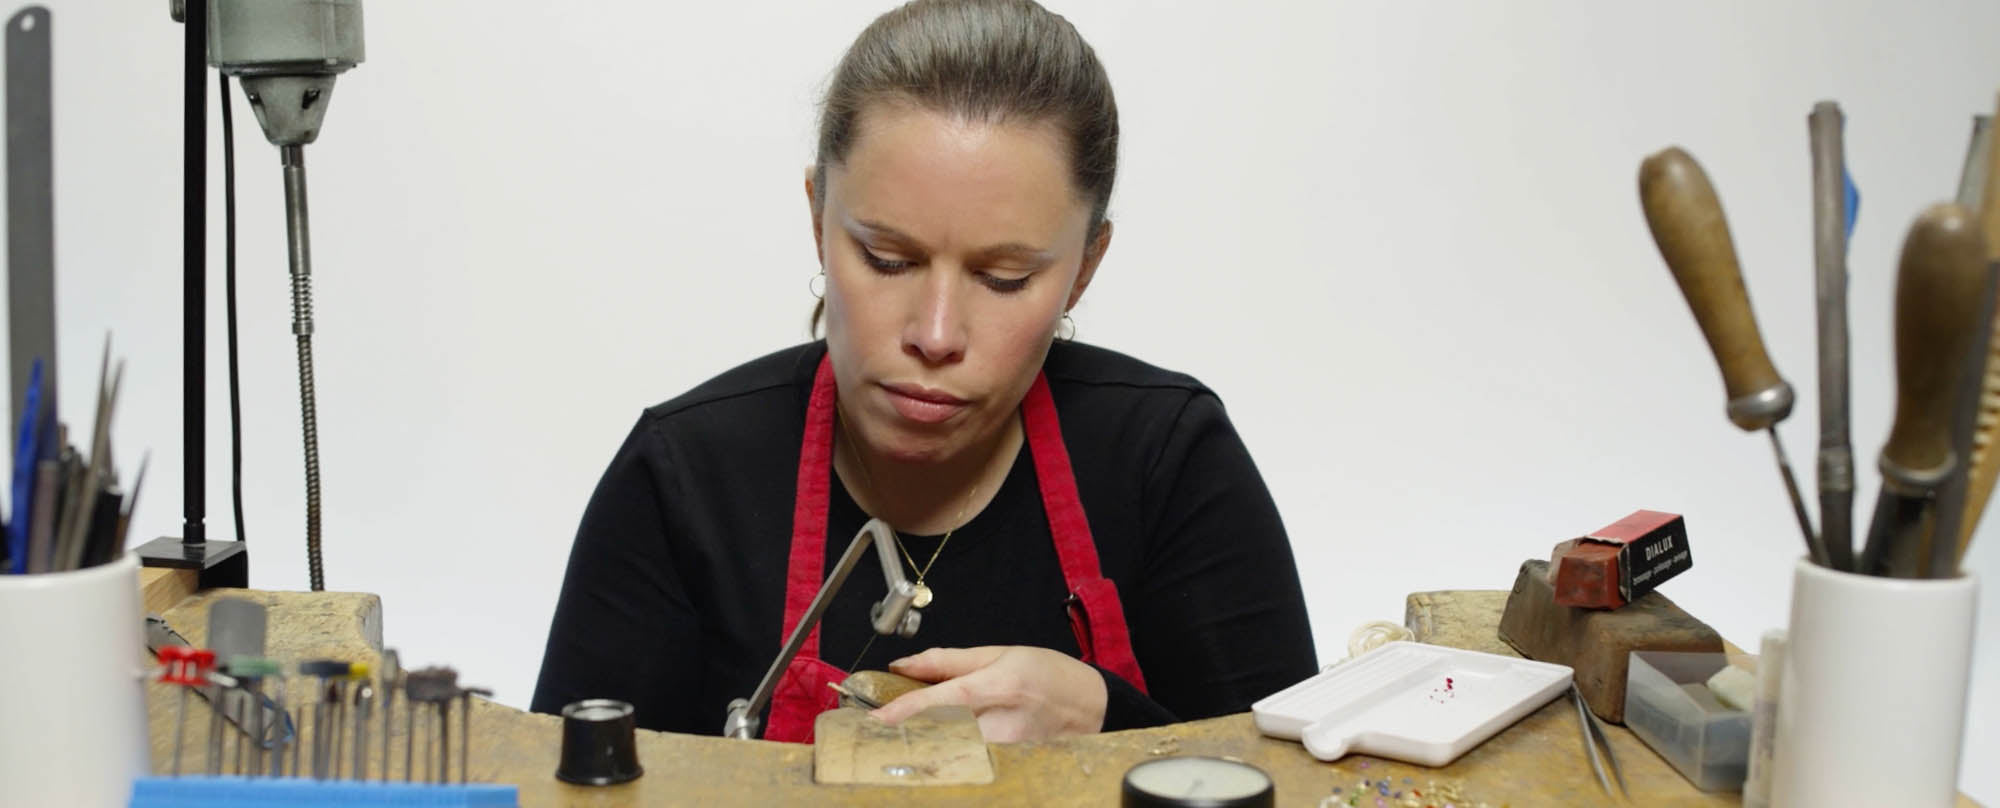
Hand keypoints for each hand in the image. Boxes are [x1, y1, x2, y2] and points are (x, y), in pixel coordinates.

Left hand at [867, 646, 1106, 741]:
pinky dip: (951, 756)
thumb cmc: (1048, 674)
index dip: (906, 710)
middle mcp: (1004, 720)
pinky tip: (943, 750)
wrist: (1091, 705)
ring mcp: (1010, 748)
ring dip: (929, 746)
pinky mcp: (1013, 764)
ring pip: (955, 752)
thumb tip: (904, 666)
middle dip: (911, 732)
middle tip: (883, 730)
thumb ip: (947, 661)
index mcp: (999, 684)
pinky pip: (972, 762)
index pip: (944, 699)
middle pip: (944, 732)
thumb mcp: (999, 653)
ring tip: (913, 738)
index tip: (876, 720)